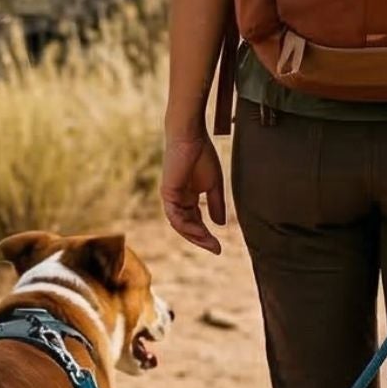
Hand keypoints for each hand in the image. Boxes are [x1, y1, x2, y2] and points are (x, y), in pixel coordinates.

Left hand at [160, 131, 225, 253]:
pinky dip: (188, 226)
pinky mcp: (167, 194)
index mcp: (188, 197)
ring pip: (181, 225)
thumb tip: (219, 225)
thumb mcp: (214, 185)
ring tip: (210, 243)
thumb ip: (216, 204)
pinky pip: (176, 216)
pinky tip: (201, 231)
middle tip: (216, 250)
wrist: (190, 137)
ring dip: (195, 236)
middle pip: (188, 227)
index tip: (219, 247)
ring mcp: (171, 198)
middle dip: (201, 239)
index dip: (206, 235)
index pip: (196, 221)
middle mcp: (178, 200)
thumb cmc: (202, 155)